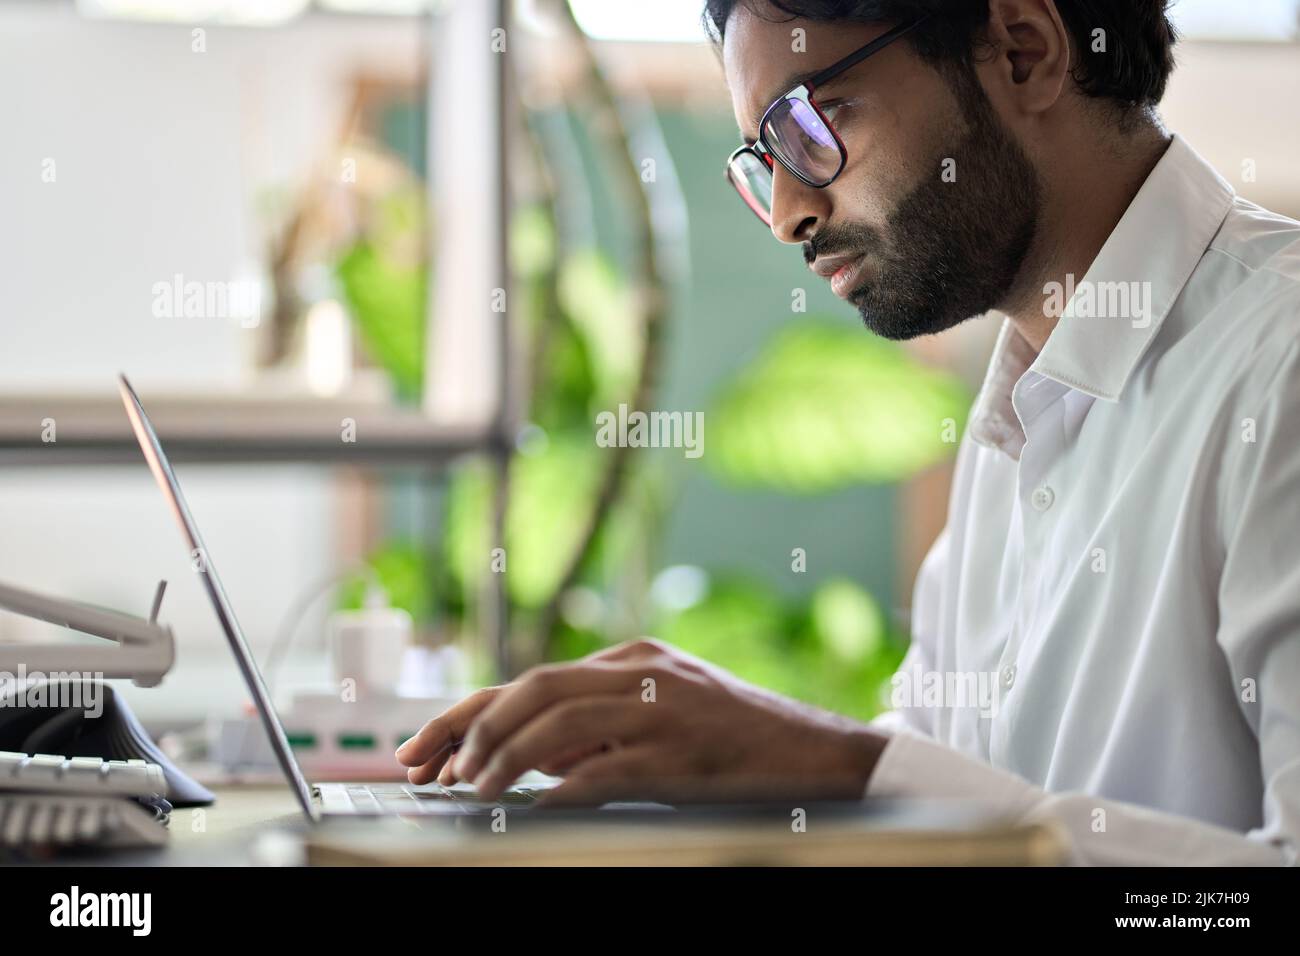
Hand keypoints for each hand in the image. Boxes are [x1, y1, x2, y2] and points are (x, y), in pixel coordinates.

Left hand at [394, 638, 888, 805]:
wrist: (816, 754)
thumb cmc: (735, 739)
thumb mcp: (662, 714)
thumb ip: (598, 725)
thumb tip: (522, 756)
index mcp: (633, 658)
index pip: (532, 678)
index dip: (470, 712)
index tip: (426, 748)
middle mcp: (643, 673)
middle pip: (535, 687)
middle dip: (470, 726)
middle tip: (431, 769)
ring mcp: (663, 710)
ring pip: (560, 722)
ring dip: (503, 758)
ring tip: (472, 790)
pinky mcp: (681, 754)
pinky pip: (605, 770)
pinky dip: (558, 790)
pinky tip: (532, 810)